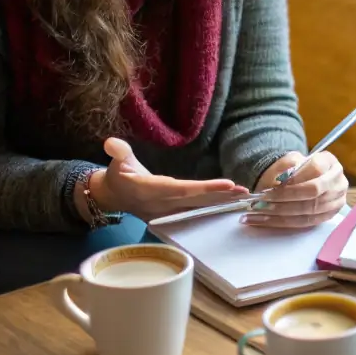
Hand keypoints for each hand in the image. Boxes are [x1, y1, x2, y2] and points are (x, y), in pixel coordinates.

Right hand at [83, 137, 246, 220]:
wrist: (116, 197)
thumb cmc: (119, 175)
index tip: (226, 184)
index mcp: (153, 190)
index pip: (183, 190)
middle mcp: (165, 203)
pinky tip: (232, 202)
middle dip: (221, 197)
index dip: (204, 188)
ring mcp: (171, 210)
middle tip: (244, 191)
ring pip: (200, 206)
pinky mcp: (174, 212)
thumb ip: (118, 152)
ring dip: (222, 202)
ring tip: (244, 195)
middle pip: (198, 201)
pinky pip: (198, 210)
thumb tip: (110, 143)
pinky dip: (215, 206)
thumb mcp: (116, 162)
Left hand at [243, 151, 348, 228]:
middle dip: (285, 197)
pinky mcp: (329, 216)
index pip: (316, 168)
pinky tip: (265, 221)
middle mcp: (338, 181)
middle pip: (314, 190)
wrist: (304, 181)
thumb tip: (282, 176)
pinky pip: (306, 222)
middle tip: (262, 200)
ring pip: (309, 209)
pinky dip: (283, 222)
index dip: (295, 177)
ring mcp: (336, 200)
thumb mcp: (290, 160)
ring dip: (281, 212)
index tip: (275, 183)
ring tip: (258, 212)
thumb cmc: (297, 170)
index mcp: (330, 162)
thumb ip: (285, 164)